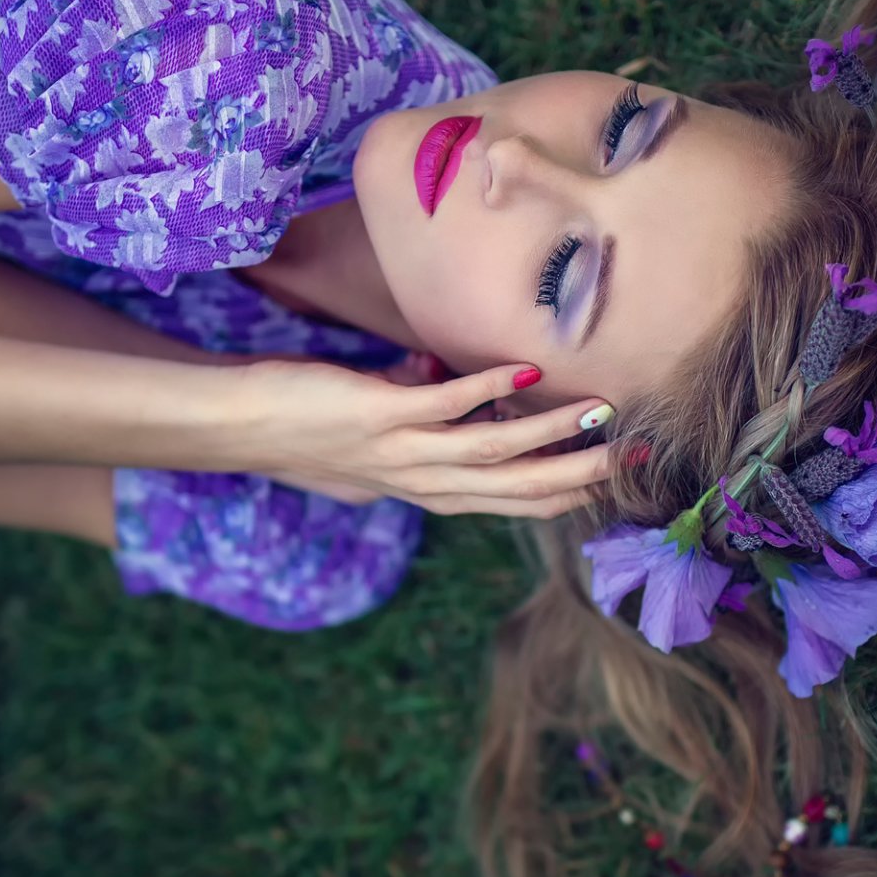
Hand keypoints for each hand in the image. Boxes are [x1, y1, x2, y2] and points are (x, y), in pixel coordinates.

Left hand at [236, 356, 614, 516]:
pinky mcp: (376, 416)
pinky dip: (487, 389)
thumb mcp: (378, 434)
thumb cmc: (308, 426)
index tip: (623, 475)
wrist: (239, 427)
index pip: (517, 503)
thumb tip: (445, 375)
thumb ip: (419, 417)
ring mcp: (401, 452)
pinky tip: (525, 373)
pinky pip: (442, 404)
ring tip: (599, 411)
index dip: (572, 493)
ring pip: (491, 451)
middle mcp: (423, 482)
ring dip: (550, 432)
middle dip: (581, 473)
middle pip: (518, 488)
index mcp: (431, 491)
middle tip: (636, 454)